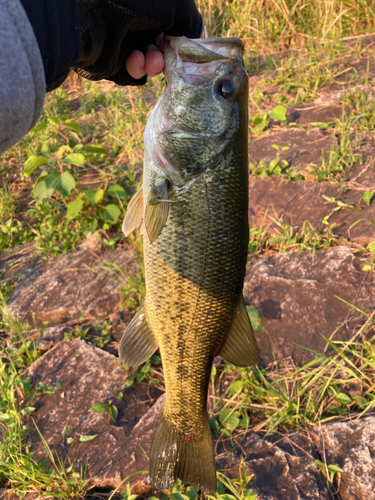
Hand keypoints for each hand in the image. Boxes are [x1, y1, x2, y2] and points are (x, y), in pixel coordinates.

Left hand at [73, 0, 201, 85]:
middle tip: (167, 56)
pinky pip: (132, 74)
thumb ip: (192, 22)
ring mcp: (121, 40)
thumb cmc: (130, 0)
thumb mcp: (176, 3)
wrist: (87, 15)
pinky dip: (137, 71)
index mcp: (149, 5)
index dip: (181, 35)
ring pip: (149, 62)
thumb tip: (198, 38)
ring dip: (154, 63)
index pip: (173, 23)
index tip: (185, 44)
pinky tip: (133, 62)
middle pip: (163, 44)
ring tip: (149, 61)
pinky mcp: (110, 61)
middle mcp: (135, 18)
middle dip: (168, 53)